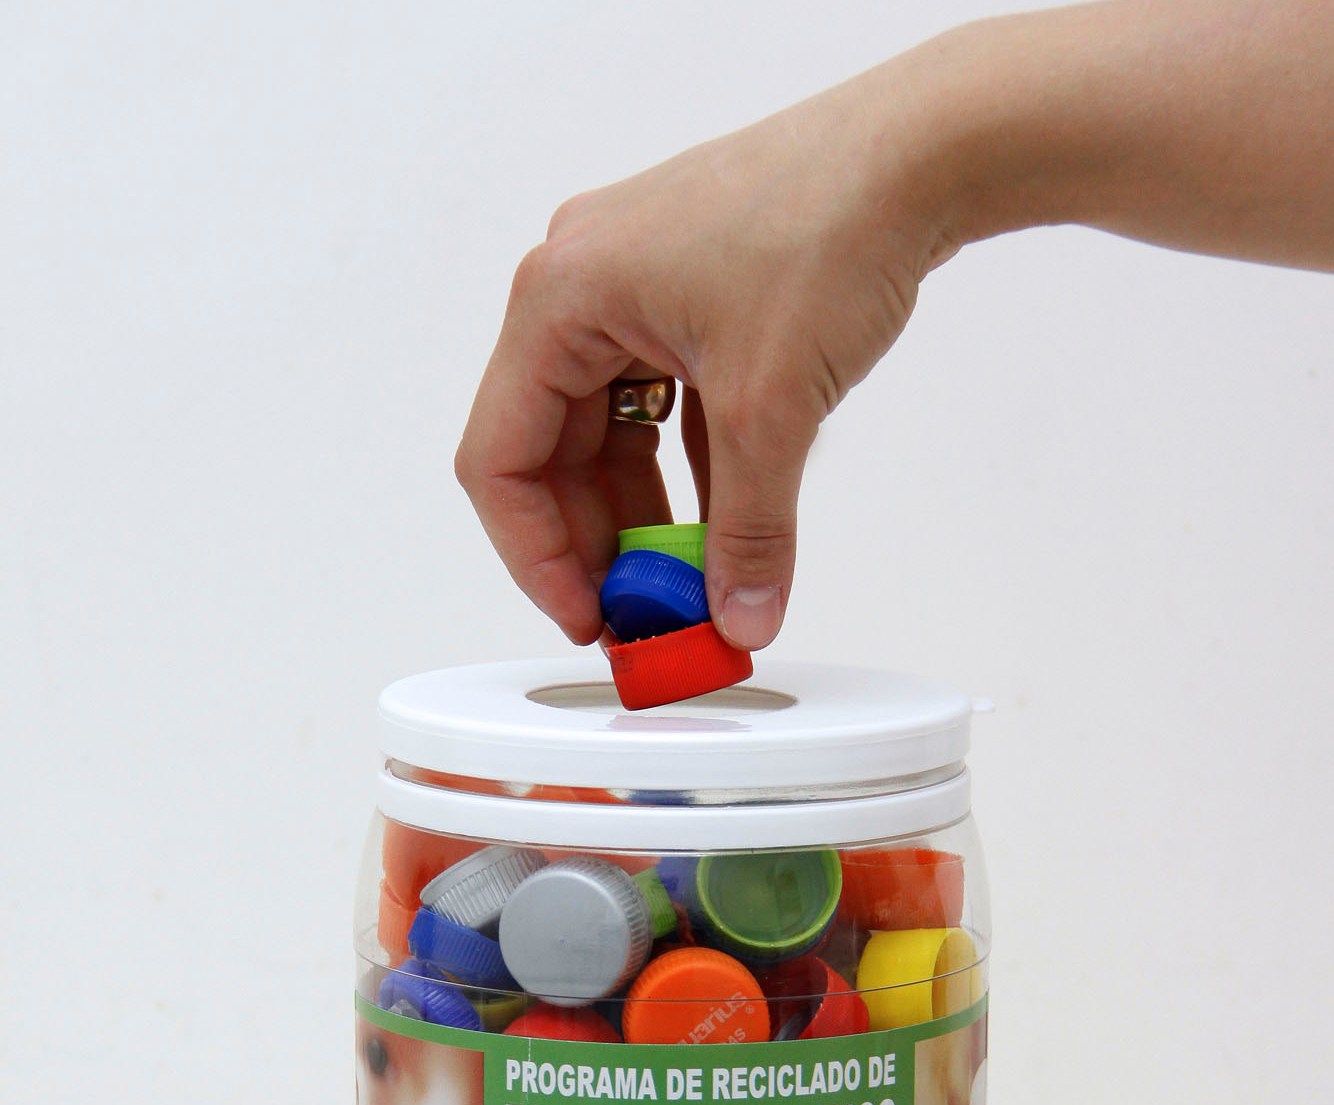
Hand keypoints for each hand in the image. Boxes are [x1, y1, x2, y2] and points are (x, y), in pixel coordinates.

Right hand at [455, 68, 948, 650]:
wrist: (920, 152)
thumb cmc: (827, 224)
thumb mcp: (771, 410)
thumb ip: (749, 534)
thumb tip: (738, 616)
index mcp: (560, 298)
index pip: (500, 459)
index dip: (535, 556)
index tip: (586, 617)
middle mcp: (581, 287)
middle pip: (551, 453)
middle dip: (595, 544)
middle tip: (640, 615)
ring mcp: (632, 290)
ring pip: (608, 436)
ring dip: (642, 516)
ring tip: (684, 584)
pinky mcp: (685, 298)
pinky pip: (659, 409)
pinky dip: (683, 476)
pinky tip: (718, 530)